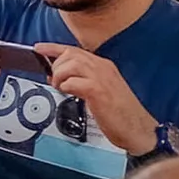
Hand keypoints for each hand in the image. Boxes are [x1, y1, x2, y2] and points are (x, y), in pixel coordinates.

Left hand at [34, 44, 157, 154]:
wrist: (140, 131)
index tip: (38, 49)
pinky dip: (67, 87)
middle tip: (55, 81)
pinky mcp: (99, 92)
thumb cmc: (121, 115)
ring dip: (60, 76)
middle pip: (70, 54)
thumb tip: (58, 77)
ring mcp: (102, 78)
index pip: (74, 50)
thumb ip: (82, 81)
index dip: (53, 48)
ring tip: (61, 88)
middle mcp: (103, 68)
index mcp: (104, 66)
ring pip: (70, 64)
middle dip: (56, 66)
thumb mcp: (100, 92)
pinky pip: (75, 82)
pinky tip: (70, 94)